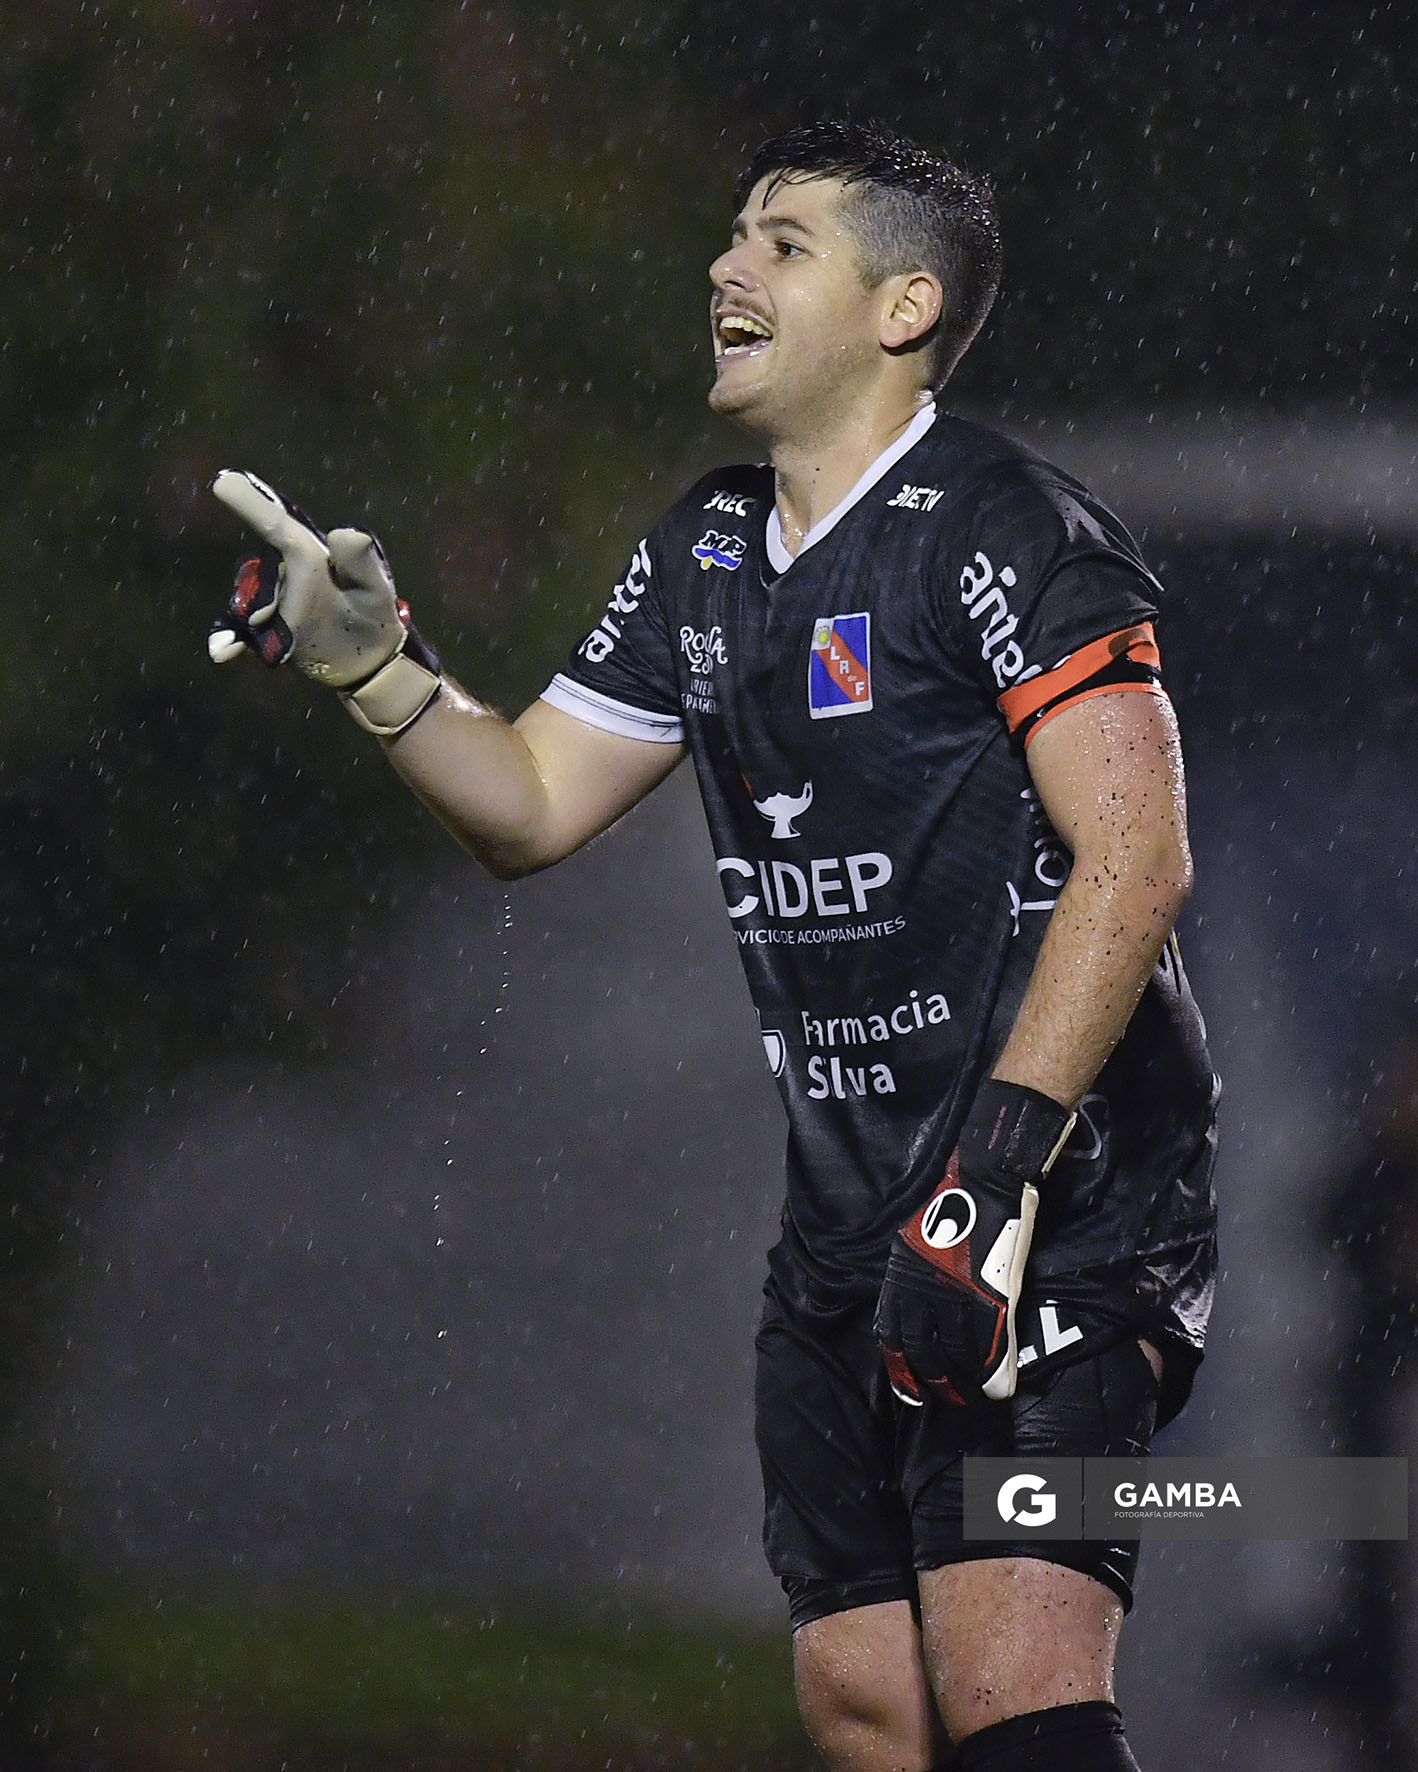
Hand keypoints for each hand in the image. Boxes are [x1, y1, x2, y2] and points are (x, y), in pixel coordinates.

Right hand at [209, 469, 441, 735]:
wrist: (368, 663)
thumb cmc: (374, 615)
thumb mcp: (375, 589)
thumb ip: (361, 562)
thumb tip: (345, 531)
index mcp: (309, 557)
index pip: (279, 528)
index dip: (253, 504)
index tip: (223, 481)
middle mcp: (286, 576)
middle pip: (258, 575)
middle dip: (258, 593)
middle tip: (264, 617)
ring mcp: (274, 605)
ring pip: (248, 604)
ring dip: (249, 618)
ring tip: (265, 632)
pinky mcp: (267, 634)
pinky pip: (242, 635)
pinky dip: (230, 641)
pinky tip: (224, 653)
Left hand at [874, 1080, 1074, 1406]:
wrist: (981, 1173)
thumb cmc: (948, 1196)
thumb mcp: (917, 1236)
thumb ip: (917, 1269)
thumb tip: (920, 1293)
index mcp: (903, 1275)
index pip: (892, 1332)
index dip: (898, 1364)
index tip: (905, 1389)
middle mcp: (924, 1290)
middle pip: (922, 1349)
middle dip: (928, 1381)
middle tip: (938, 1401)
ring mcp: (958, 1292)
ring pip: (956, 1351)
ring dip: (961, 1380)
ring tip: (968, 1396)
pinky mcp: (990, 1289)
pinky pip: (989, 1338)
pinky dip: (994, 1366)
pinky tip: (997, 1385)